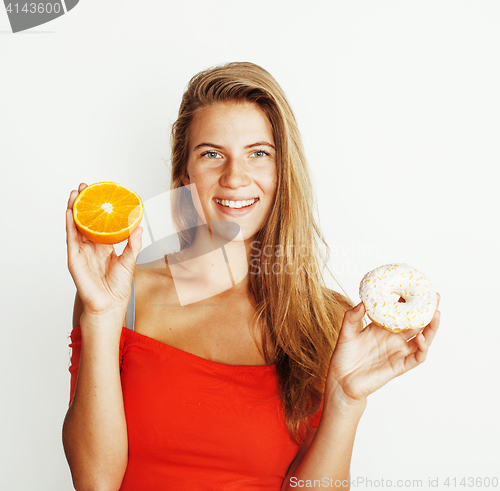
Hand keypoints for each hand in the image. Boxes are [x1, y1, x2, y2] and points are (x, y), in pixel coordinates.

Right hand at [66, 182, 142, 314]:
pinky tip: (69, 212)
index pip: (99, 224)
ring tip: (75, 193)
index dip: (98, 210)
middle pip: (84, 221)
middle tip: (85, 186)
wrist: (110, 305)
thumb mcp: (130, 261)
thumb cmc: (119, 287)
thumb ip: (134, 244)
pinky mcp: (74, 259)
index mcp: (104, 247)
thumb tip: (139, 226)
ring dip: (74, 209)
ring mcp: (81, 252)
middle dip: (83, 204)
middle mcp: (90, 247)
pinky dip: (69, 225)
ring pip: (75, 226)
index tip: (99, 194)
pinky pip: (71, 239)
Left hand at [325, 293, 440, 405]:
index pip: (399, 311)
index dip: (408, 300)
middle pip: (415, 322)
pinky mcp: (400, 366)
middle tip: (435, 296)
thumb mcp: (346, 333)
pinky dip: (422, 348)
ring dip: (431, 327)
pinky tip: (422, 338)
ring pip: (422, 338)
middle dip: (427, 310)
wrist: (341, 381)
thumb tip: (363, 302)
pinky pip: (416, 357)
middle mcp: (393, 338)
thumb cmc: (343, 357)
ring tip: (436, 314)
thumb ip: (352, 317)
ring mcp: (398, 352)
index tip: (416, 286)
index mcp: (382, 328)